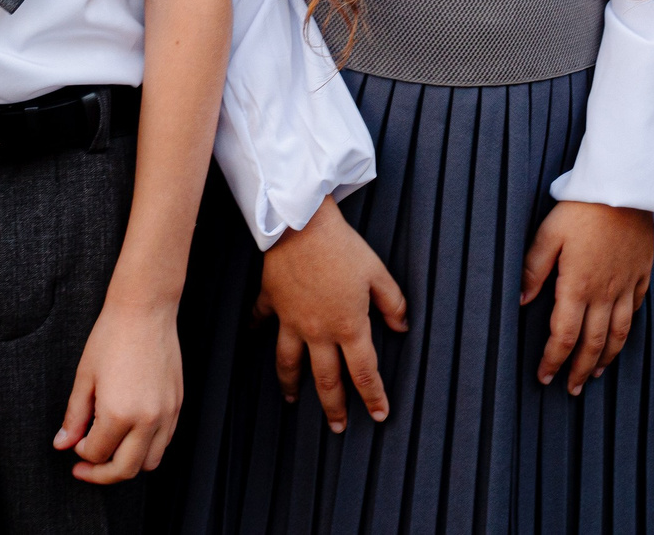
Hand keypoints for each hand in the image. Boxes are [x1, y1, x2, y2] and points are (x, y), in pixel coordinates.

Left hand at [53, 295, 183, 483]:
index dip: (80, 451)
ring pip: (150, 462)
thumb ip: (74, 416)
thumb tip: (63, 444)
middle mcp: (146, 420)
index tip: (76, 438)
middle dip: (101, 473)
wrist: (145, 309)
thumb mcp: (85, 377)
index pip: (96, 454)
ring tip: (111, 450)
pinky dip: (147, 448)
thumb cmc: (111, 337)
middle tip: (84, 467)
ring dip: (128, 464)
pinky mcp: (177, 405)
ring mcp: (166, 414)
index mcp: (118, 414)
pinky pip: (164, 442)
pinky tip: (131, 434)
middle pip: (125, 470)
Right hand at [257, 196, 408, 432]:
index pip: (364, 372)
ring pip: (289, 363)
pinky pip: (261, 320)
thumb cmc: (342, 247)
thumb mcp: (377, 273)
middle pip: (326, 379)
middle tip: (337, 428)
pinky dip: (255, 329)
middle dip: (334, 407)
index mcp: (348, 326)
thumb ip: (393, 303)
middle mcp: (318, 331)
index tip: (379, 415)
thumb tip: (402, 326)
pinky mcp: (272, 301)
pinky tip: (251, 337)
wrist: (301, 224)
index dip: (373, 396)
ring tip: (292, 400)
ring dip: (291, 384)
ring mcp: (291, 319)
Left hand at [520, 201, 652, 394]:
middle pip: (593, 343)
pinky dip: (627, 328)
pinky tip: (620, 335)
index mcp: (578, 286)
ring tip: (597, 374)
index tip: (544, 376)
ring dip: (606, 358)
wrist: (627, 187)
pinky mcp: (641, 273)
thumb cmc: (582, 208)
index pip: (564, 335)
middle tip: (572, 389)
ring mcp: (627, 284)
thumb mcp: (548, 234)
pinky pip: (636, 309)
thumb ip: (533, 270)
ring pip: (619, 333)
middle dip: (581, 370)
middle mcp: (605, 292)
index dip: (554, 359)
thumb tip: (520, 301)